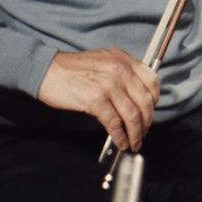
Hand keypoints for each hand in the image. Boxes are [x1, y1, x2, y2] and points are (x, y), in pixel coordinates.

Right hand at [37, 48, 158, 151]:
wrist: (46, 69)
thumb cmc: (72, 68)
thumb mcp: (104, 61)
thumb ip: (121, 73)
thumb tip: (135, 97)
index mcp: (124, 59)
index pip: (152, 81)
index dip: (154, 100)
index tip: (150, 111)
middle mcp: (120, 70)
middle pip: (145, 101)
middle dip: (147, 121)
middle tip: (143, 132)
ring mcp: (109, 85)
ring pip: (132, 115)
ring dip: (136, 133)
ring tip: (134, 142)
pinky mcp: (96, 100)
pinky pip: (115, 123)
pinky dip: (120, 136)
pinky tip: (120, 142)